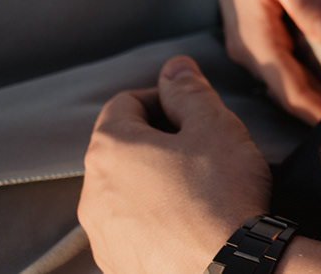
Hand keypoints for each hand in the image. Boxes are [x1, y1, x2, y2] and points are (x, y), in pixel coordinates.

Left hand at [80, 56, 272, 273]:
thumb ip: (190, 92)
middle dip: (160, 141)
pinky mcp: (116, 264)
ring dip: (156, 181)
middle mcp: (93, 192)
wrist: (227, 271)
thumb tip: (174, 68)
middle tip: (205, 150)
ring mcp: (101, 234)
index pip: (125, 102)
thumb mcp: (215, 126)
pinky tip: (191, 224)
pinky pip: (131, 228)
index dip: (164, 99)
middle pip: (122, 147)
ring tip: (201, 191)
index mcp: (110, 149)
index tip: (196, 115)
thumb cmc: (220, 193)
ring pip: (125, 190)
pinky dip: (155, 219)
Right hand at [204, 0, 320, 121]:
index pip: (289, 90)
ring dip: (310, 100)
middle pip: (286, 94)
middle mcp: (248, 44)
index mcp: (253, 34)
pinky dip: (302, 81)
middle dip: (317, 116)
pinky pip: (281, 66)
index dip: (318, 113)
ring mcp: (250, 37)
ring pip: (282, 83)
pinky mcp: (258, 26)